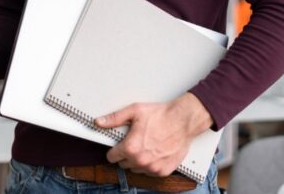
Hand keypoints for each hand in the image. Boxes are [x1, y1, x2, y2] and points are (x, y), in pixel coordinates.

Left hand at [97, 92, 212, 176]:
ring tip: (148, 145)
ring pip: (136, 169)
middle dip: (127, 154)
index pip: (111, 157)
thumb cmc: (162, 115)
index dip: (115, 149)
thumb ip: (115, 118)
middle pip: (123, 164)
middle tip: (137, 141)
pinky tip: (156, 152)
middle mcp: (140, 161)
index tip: (121, 144)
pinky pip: (150, 172)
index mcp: (131, 148)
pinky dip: (152, 164)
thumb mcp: (135, 111)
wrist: (183, 120)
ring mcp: (152, 167)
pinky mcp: (163, 171)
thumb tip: (99, 122)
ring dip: (139, 160)